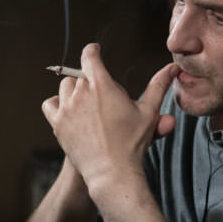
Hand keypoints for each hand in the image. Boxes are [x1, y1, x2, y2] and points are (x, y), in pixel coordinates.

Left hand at [42, 43, 176, 194]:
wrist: (112, 171)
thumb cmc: (132, 142)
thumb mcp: (148, 111)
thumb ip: (158, 85)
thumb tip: (172, 68)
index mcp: (102, 85)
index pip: (90, 56)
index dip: (92, 50)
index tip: (95, 50)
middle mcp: (80, 93)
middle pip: (80, 74)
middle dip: (91, 79)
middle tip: (103, 95)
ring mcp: (66, 108)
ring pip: (65, 86)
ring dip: (74, 89)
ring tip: (87, 102)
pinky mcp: (57, 124)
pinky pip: (50, 104)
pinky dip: (57, 103)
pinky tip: (68, 110)